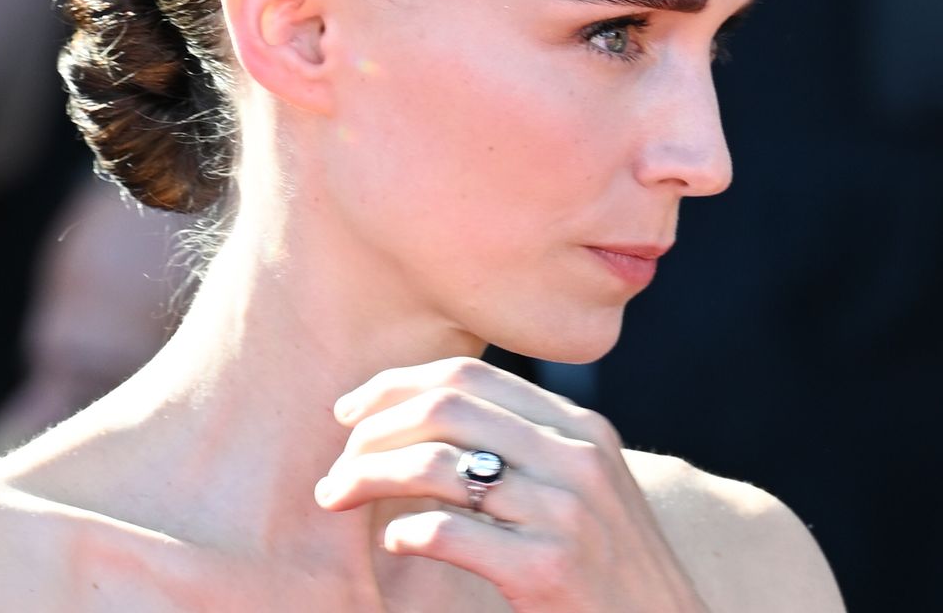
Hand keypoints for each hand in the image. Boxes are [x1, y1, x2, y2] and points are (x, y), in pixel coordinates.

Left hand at [314, 356, 707, 611]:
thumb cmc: (608, 564)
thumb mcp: (583, 484)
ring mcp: (566, 513)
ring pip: (438, 463)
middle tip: (337, 462)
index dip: (397, 385)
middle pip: (446, 408)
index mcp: (578, 427)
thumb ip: (526, 442)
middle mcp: (575, 457)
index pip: (468, 375)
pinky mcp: (550, 571)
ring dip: (369, 475)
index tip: (351, 412)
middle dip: (374, 428)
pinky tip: (394, 540)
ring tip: (338, 495)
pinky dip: (407, 531)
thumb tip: (430, 412)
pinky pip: (452, 532)